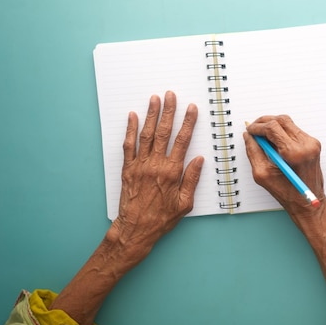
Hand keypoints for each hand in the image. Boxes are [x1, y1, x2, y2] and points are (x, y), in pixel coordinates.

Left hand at [106, 91, 203, 265]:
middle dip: (168, 111)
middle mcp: (155, 164)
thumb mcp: (185, 203)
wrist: (136, 229)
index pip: (182, 141)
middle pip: (163, 132)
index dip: (188, 122)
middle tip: (171, 95)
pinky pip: (128, 145)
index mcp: (172, 172)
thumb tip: (198, 159)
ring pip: (146, 134)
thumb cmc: (162, 218)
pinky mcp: (127, 168)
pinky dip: (130, 129)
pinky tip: (132, 116)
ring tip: (154, 99)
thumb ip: (192, 179)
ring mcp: (139, 165)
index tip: (191, 109)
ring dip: (150, 114)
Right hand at [243, 115, 325, 222]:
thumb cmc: (287, 193)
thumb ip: (253, 152)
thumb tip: (248, 136)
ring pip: (288, 123)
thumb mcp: (263, 174)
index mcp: (294, 153)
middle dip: (264, 122)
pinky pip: (294, 130)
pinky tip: (274, 142)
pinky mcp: (313, 144)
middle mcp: (306, 145)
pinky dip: (282, 132)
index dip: (257, 127)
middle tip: (253, 129)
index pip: (273, 127)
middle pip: (282, 120)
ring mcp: (311, 143)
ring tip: (262, 136)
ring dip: (273, 126)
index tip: (249, 130)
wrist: (307, 203)